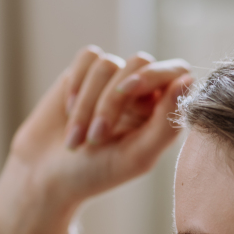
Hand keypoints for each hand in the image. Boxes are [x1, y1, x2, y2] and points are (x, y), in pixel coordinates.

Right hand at [0, 47, 192, 233]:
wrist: (46, 175)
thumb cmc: (96, 173)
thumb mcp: (136, 156)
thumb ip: (166, 123)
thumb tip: (187, 80)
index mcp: (161, 113)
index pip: (175, 72)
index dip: (154, 74)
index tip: (130, 90)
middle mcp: (141, 94)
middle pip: (138, 65)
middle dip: (112, 100)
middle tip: (97, 136)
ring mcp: (112, 81)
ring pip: (108, 64)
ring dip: (88, 103)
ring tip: (78, 138)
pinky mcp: (85, 73)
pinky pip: (87, 58)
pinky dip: (76, 85)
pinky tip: (68, 111)